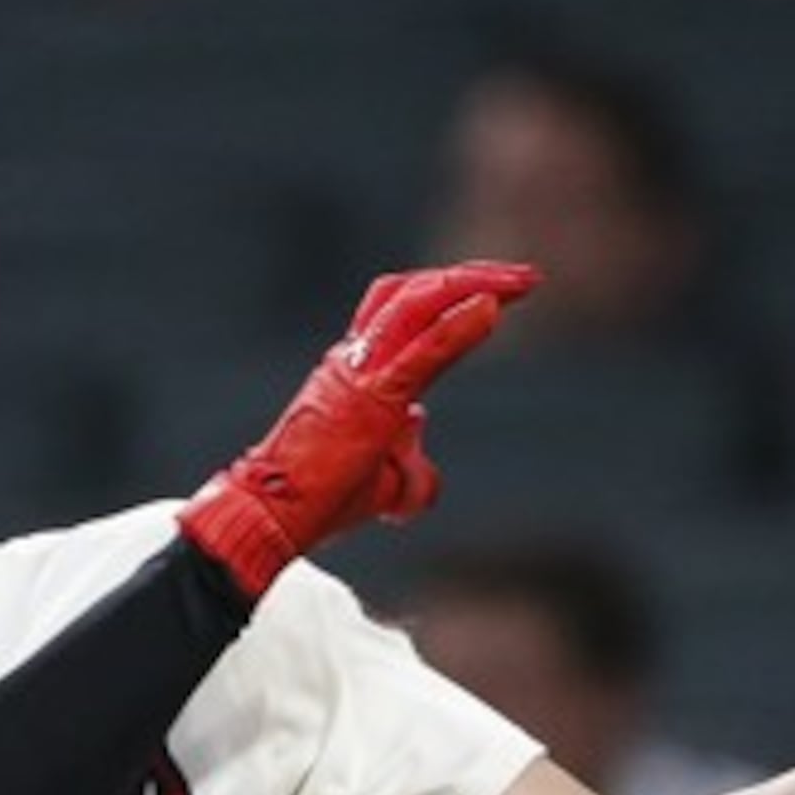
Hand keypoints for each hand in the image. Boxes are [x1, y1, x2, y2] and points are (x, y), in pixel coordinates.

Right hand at [179, 261, 536, 592]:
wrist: (270, 518)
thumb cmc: (318, 500)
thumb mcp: (380, 480)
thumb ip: (409, 459)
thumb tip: (424, 445)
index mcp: (357, 369)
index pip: (408, 310)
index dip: (454, 292)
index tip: (504, 292)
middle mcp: (355, 358)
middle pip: (416, 293)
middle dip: (473, 277)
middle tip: (525, 278)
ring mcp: (360, 374)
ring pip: (417, 304)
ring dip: (472, 285)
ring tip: (519, 282)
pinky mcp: (370, 400)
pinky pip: (421, 352)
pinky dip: (457, 326)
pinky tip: (490, 309)